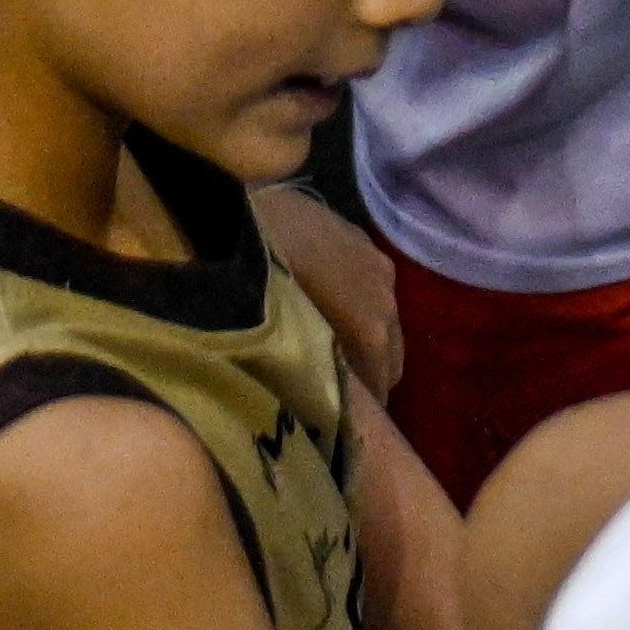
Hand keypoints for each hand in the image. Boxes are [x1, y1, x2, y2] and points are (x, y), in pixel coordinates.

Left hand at [256, 184, 406, 399]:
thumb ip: (312, 371)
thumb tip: (317, 398)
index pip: (380, 383)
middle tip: (337, 390)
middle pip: (392, 354)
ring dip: (366, 338)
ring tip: (330, 347)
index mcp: (371, 329)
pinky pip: (373, 287)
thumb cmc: (257, 284)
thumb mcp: (283, 341)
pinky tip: (329, 303)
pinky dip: (360, 304)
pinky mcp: (363, 238)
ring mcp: (378, 264)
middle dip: (371, 375)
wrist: (238, 210)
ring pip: (384, 318)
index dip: (362, 405)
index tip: (340, 419)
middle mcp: (386, 298)